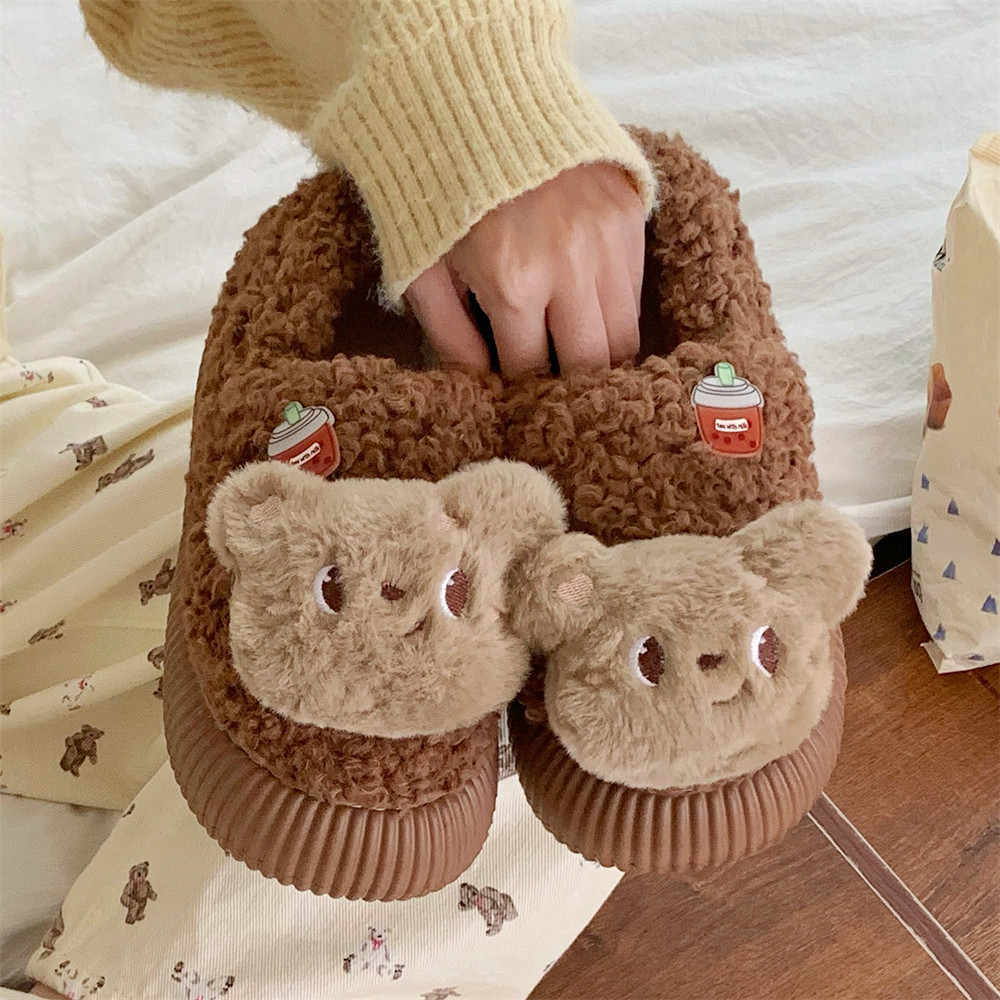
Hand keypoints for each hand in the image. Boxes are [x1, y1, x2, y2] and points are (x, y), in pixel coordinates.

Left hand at [403, 161, 645, 376]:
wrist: (475, 97)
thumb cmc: (436, 190)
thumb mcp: (421, 266)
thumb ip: (449, 335)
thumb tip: (479, 385)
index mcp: (512, 284)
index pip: (530, 370)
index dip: (520, 389)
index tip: (515, 392)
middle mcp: (570, 267)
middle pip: (591, 365)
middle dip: (569, 385)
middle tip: (553, 386)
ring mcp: (607, 239)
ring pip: (625, 336)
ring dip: (600, 355)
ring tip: (575, 356)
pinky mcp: (629, 215)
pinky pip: (635, 291)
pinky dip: (614, 311)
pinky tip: (587, 308)